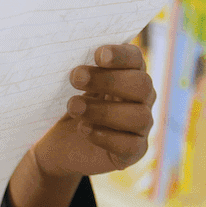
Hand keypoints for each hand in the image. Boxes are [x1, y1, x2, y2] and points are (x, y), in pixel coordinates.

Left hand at [41, 43, 157, 176]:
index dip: (121, 55)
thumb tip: (74, 61)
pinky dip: (106, 137)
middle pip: (142, 85)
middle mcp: (142, 99)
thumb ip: (83, 72)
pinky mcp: (134, 151)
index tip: (98, 55)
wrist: (63, 146)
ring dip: (104, 110)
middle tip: (76, 78)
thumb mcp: (75, 88)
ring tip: (74, 107)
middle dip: (109, 80)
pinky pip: (131, 145)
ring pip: (139, 116)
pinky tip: (84, 129)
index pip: (136, 59)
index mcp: (130, 75)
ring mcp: (141, 127)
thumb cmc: (73, 108)